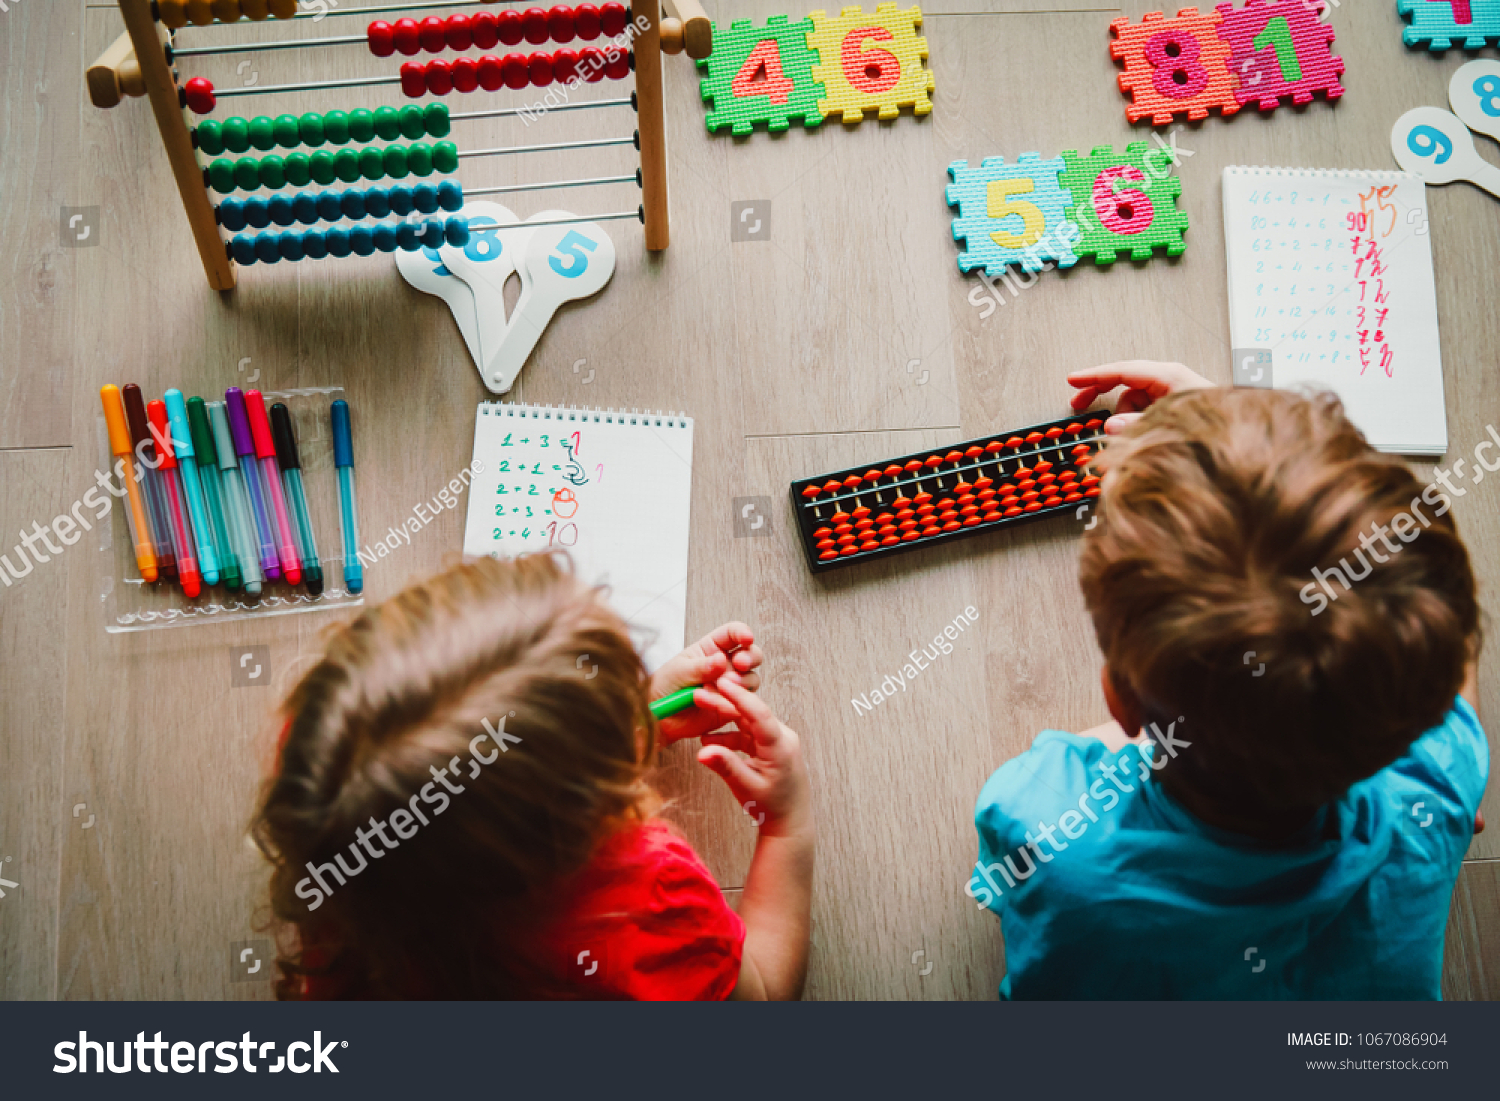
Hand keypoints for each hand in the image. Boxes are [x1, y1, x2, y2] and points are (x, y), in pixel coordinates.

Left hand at [650, 621, 762, 744]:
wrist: (661, 718)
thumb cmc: (665, 686)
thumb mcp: (678, 672)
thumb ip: (700, 667)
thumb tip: (721, 659)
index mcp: (711, 648)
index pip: (732, 633)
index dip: (742, 632)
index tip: (747, 638)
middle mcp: (725, 665)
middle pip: (752, 654)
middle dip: (750, 657)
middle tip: (740, 664)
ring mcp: (731, 685)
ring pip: (751, 679)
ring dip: (741, 683)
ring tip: (719, 689)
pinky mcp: (732, 705)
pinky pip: (743, 703)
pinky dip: (734, 703)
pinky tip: (717, 705)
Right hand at [697, 677, 810, 838]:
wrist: (789, 820)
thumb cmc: (771, 806)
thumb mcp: (745, 787)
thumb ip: (725, 766)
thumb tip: (701, 753)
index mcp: (780, 747)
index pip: (760, 714)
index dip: (740, 697)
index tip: (721, 683)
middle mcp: (782, 738)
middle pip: (750, 713)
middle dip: (724, 703)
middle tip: (699, 693)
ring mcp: (778, 741)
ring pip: (747, 721)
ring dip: (724, 718)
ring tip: (700, 712)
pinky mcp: (771, 746)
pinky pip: (748, 733)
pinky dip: (730, 734)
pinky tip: (710, 739)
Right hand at [1068, 360, 1213, 434]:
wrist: (1239, 436)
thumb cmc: (1213, 421)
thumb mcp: (1167, 423)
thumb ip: (1136, 424)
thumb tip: (1110, 425)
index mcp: (1168, 375)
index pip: (1122, 370)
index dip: (1094, 375)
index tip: (1073, 379)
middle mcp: (1169, 379)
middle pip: (1125, 382)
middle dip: (1103, 394)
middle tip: (1079, 402)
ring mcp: (1171, 392)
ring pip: (1134, 401)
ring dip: (1124, 419)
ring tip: (1126, 436)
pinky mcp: (1173, 406)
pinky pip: (1145, 411)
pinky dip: (1136, 422)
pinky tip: (1137, 436)